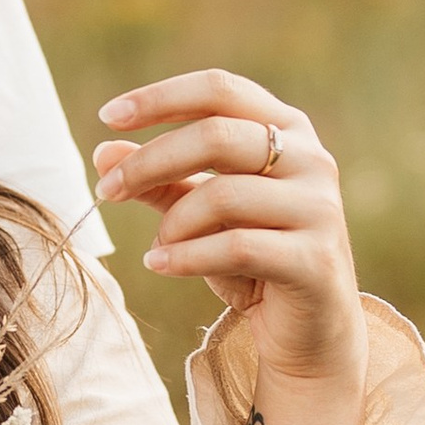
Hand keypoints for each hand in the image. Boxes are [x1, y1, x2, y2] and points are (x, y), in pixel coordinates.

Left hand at [94, 68, 369, 424]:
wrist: (309, 334)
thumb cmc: (252, 261)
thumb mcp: (201, 214)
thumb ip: (161, 181)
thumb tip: (104, 152)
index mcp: (287, 130)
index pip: (219, 90)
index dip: (161, 98)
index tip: (108, 117)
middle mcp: (311, 160)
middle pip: (216, 135)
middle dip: (150, 162)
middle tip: (107, 189)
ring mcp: (320, 208)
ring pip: (223, 194)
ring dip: (172, 222)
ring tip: (154, 246)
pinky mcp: (316, 259)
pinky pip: (236, 246)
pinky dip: (186, 255)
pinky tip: (159, 264)